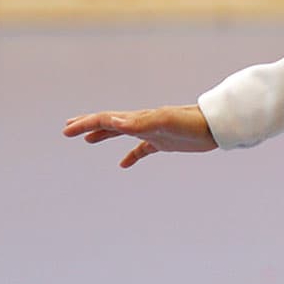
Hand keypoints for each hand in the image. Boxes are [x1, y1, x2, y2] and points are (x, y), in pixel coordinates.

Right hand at [65, 104, 217, 168]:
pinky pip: (142, 149)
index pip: (106, 119)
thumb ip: (140, 122)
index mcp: (138, 118)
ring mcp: (153, 132)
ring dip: (104, 135)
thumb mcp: (165, 122)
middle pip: (109, 123)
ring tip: (88, 140)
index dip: (85, 124)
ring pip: (122, 133)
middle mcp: (142, 123)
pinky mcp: (165, 142)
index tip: (67, 130)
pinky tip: (123, 165)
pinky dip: (130, 155)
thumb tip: (114, 121)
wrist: (216, 126)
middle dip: (88, 125)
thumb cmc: (192, 123)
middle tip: (68, 129)